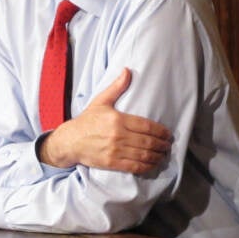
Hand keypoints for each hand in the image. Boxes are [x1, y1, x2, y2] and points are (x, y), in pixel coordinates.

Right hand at [39, 68, 171, 173]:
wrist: (69, 141)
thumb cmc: (87, 121)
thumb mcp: (101, 101)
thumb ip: (117, 87)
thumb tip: (127, 70)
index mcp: (118, 119)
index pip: (147, 126)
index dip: (161, 131)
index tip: (168, 134)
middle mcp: (118, 135)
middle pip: (148, 141)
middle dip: (162, 145)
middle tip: (168, 145)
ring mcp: (115, 150)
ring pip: (143, 155)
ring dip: (157, 156)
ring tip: (163, 155)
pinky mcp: (111, 163)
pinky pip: (134, 166)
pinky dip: (147, 166)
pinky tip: (152, 164)